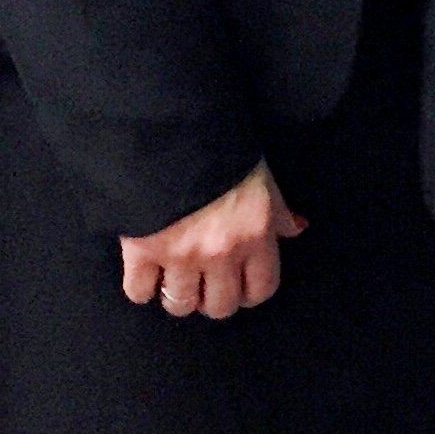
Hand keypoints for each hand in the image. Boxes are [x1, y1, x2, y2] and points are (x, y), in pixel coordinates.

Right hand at [119, 159, 306, 319]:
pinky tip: (146, 271)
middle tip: (204, 282)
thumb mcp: (262, 173)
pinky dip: (141, 287)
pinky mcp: (141, 250)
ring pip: (179, 304)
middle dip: (212, 298)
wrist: (170, 126)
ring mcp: (179, 255)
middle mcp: (220, 252)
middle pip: (219, 306)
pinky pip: (139, 292)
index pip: (260, 289)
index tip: (238, 286)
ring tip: (174, 277)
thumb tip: (295, 228)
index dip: (248, 292)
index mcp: (255, 234)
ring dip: (177, 294)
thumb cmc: (221, 147)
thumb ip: (278, 209)